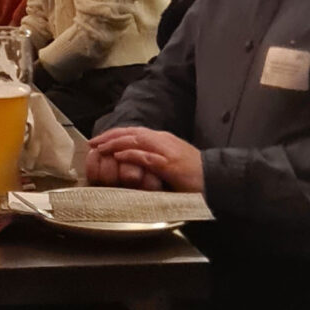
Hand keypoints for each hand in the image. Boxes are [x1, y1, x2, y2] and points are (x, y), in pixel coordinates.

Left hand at [86, 127, 203, 192]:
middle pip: (131, 132)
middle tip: (93, 142)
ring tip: (100, 147)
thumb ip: (155, 158)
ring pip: (136, 140)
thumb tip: (138, 160)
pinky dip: (130, 154)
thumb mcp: (171, 161)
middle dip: (110, 136)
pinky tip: (118, 156)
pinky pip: (145, 156)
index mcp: (163, 139)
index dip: (116, 134)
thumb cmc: (195, 174)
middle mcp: (163, 140)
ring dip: (115, 143)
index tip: (101, 140)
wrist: (216, 178)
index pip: (135, 131)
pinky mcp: (168, 164)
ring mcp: (166, 151)